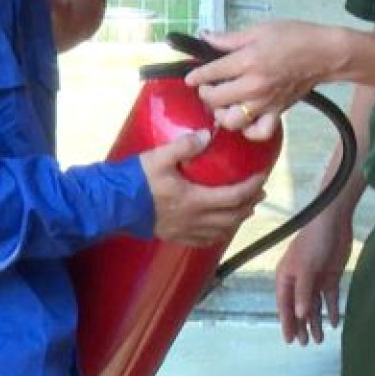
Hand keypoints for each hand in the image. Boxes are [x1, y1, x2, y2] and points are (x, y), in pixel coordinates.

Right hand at [139, 131, 268, 245]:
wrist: (112, 207)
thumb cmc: (136, 181)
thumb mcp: (159, 157)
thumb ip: (184, 146)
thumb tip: (207, 135)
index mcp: (195, 200)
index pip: (235, 196)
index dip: (252, 187)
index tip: (262, 176)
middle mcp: (195, 219)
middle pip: (233, 216)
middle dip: (250, 204)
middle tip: (260, 192)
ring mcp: (185, 231)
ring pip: (221, 231)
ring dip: (237, 219)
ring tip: (246, 209)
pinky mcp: (175, 236)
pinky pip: (205, 240)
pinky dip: (219, 233)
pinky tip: (221, 227)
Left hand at [186, 22, 344, 138]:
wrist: (324, 54)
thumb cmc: (294, 37)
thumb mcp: (259, 30)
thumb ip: (229, 39)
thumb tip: (205, 37)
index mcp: (247, 61)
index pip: (211, 73)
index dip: (196, 75)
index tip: (191, 77)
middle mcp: (253, 86)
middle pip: (215, 99)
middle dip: (205, 93)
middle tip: (208, 86)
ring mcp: (265, 103)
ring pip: (231, 121)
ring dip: (221, 114)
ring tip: (222, 104)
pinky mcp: (277, 113)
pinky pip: (258, 132)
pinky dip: (248, 131)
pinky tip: (244, 120)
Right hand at [274, 209, 350, 344]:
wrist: (334, 222)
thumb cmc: (313, 241)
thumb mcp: (306, 268)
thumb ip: (303, 292)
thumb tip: (301, 315)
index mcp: (287, 277)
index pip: (285, 305)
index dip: (286, 322)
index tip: (289, 340)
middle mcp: (300, 280)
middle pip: (299, 308)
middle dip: (302, 326)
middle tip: (306, 344)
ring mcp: (315, 279)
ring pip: (314, 306)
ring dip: (316, 321)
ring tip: (320, 339)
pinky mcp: (331, 277)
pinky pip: (330, 298)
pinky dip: (332, 310)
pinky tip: (334, 323)